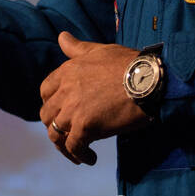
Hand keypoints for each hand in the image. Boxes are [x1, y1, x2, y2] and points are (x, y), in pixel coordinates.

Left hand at [39, 32, 152, 165]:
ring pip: (55, 133)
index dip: (52, 104)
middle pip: (47, 115)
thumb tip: (61, 36)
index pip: (45, 91)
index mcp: (67, 71)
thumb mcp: (99, 50)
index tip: (64, 112)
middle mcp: (65, 90)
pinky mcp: (85, 126)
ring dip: (64, 146)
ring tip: (79, 152)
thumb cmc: (129, 64)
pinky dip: (79, 155)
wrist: (149, 80)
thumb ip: (77, 48)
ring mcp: (73, 109)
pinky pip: (73, 146)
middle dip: (56, 126)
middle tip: (72, 134)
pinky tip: (90, 159)